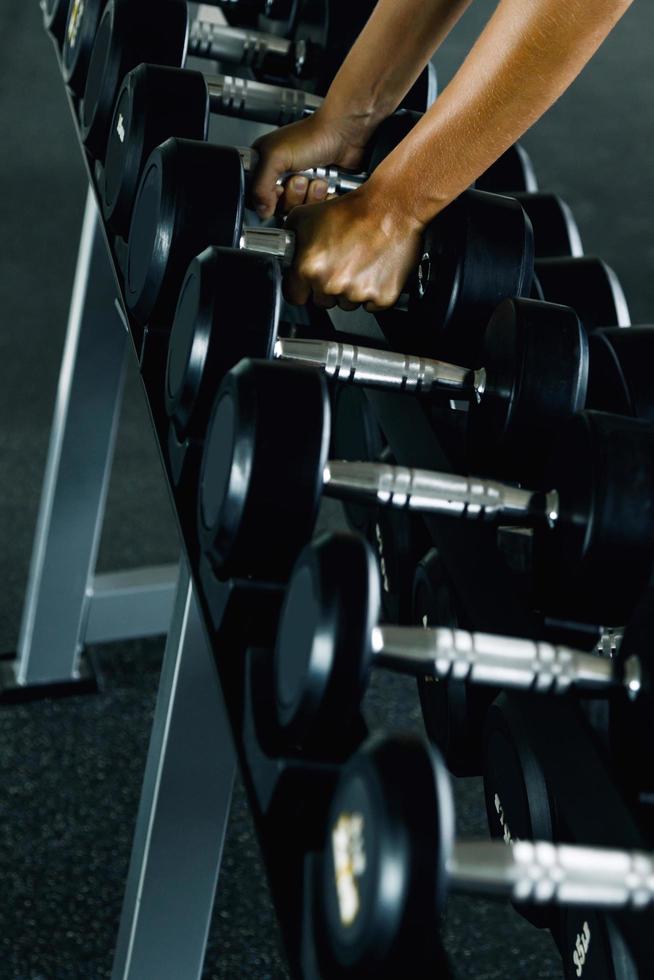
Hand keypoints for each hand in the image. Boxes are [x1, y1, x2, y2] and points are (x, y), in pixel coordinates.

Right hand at [248, 109, 371, 218]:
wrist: (345, 134)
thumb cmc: (312, 135)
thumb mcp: (275, 157)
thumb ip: (260, 186)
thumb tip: (261, 210)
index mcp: (265, 164)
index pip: (259, 197)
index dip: (269, 198)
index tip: (278, 189)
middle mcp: (282, 175)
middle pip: (281, 207)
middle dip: (293, 196)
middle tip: (299, 179)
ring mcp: (301, 183)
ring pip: (300, 210)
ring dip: (309, 197)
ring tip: (315, 180)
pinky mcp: (318, 191)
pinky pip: (316, 209)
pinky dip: (322, 201)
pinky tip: (324, 186)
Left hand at [283, 185, 423, 310]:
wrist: (391, 207)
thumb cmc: (354, 209)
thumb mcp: (306, 215)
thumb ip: (289, 240)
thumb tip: (285, 253)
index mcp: (310, 267)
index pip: (295, 296)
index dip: (301, 288)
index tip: (307, 283)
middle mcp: (332, 283)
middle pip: (322, 302)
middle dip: (327, 287)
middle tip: (340, 264)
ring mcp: (358, 293)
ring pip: (347, 304)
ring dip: (351, 290)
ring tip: (358, 263)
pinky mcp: (382, 296)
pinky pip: (371, 305)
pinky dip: (373, 291)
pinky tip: (373, 269)